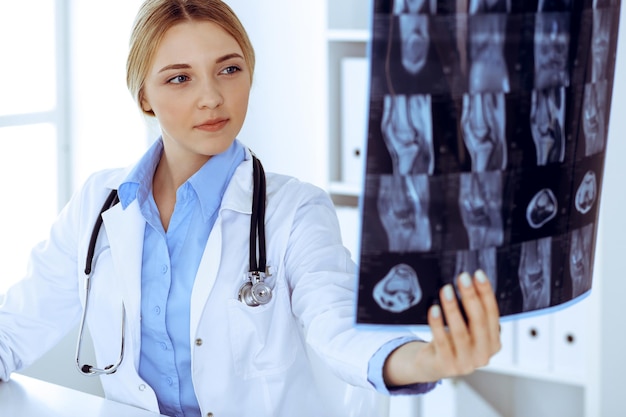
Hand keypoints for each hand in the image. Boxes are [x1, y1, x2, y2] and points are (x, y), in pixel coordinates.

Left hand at [382, 269, 500, 385]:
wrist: (431, 365)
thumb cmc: (451, 342)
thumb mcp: (467, 329)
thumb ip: (472, 312)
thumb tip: (470, 281)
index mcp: (493, 343)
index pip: (492, 314)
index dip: (486, 293)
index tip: (478, 274)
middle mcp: (483, 355)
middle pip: (479, 321)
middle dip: (471, 297)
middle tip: (463, 278)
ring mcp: (465, 362)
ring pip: (460, 331)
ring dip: (453, 308)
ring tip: (446, 289)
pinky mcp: (446, 365)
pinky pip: (441, 341)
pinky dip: (437, 324)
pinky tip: (434, 309)